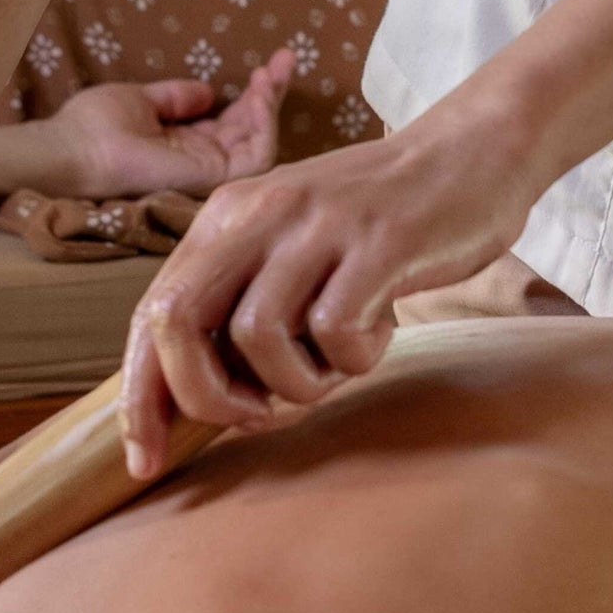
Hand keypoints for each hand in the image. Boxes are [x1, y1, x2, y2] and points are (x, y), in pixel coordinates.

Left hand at [40, 52, 296, 198]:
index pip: (231, 121)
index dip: (251, 93)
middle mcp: (200, 158)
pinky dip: (265, 125)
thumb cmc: (94, 125)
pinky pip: (256, 156)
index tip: (268, 62)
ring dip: (271, 105)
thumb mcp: (140, 99)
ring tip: (271, 74)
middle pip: (250, 128)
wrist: (75, 150)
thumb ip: (175, 97)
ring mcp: (208, 170)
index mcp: (183, 143)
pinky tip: (262, 94)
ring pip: (259, 142)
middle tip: (287, 58)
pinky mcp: (212, 177)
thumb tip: (208, 91)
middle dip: (272, 93)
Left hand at [119, 102, 540, 478]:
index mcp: (228, 216)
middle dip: (201, 397)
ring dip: (294, 383)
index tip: (144, 460)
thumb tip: (196, 400)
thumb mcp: (292, 243)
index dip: (140, 395)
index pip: (152, 311)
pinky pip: (334, 331)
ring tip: (334, 369)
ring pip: (257, 335)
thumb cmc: (378, 221)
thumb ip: (244, 301)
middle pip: (179, 319)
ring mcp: (318, 225)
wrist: (472, 152)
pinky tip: (378, 338)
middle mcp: (260, 212)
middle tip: (254, 419)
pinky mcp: (378, 242)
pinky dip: (352, 359)